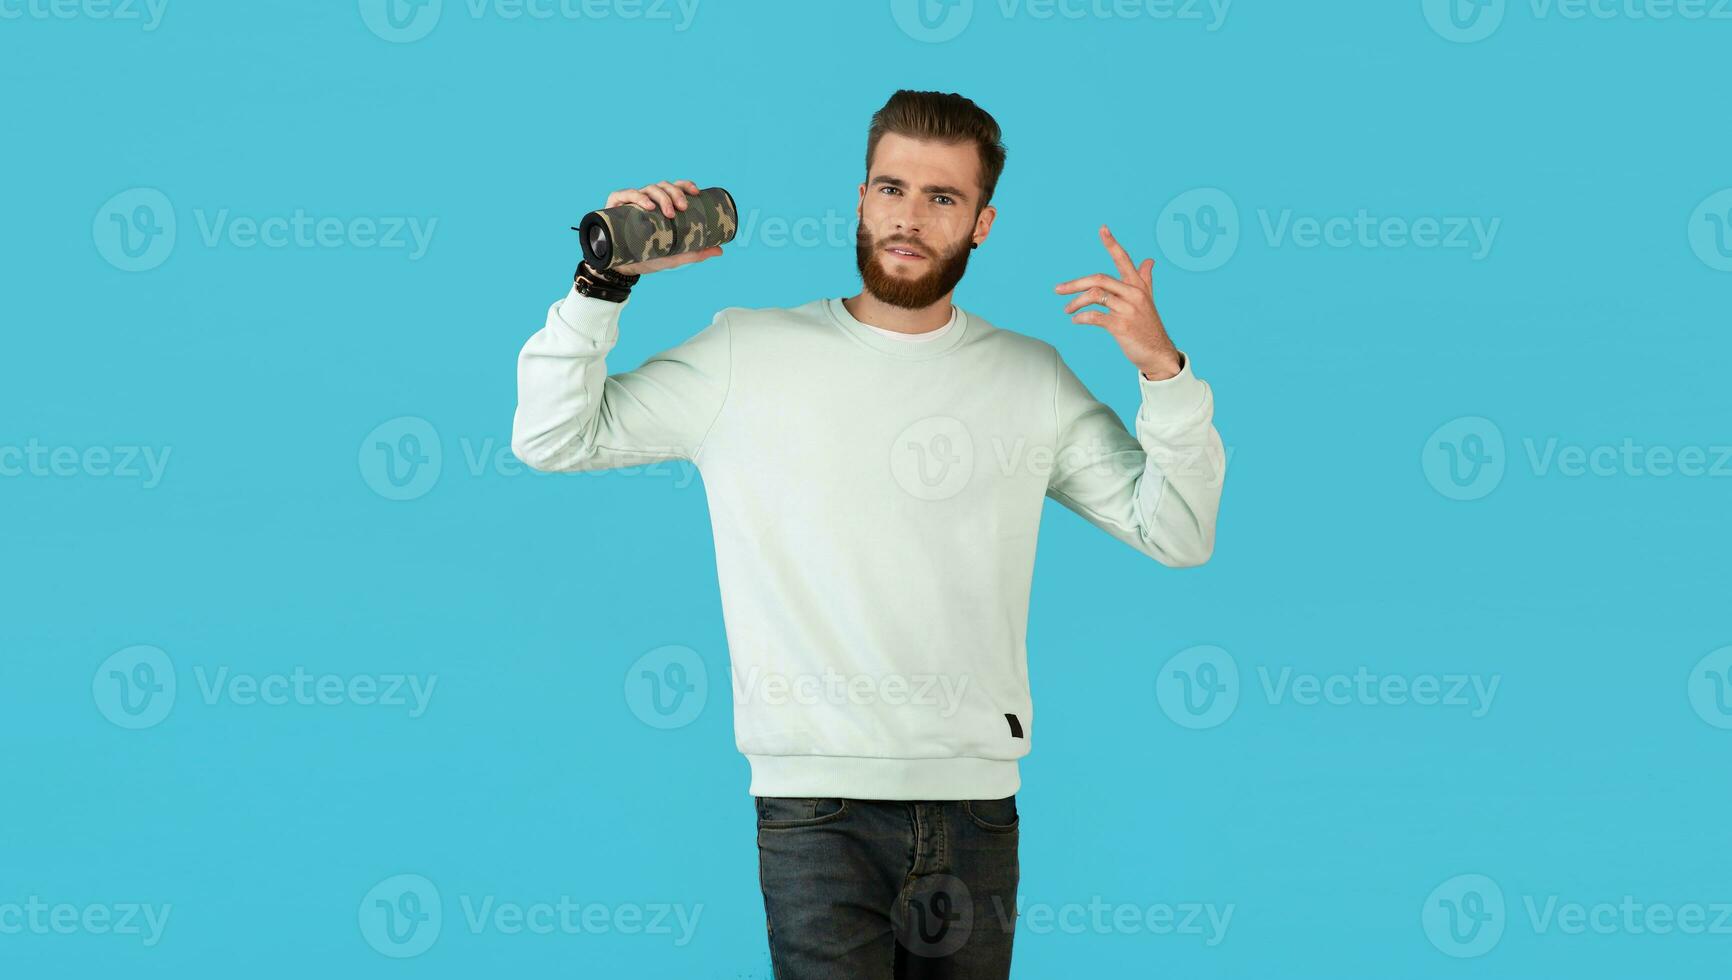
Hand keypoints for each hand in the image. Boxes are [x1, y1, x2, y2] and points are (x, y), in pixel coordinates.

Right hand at [605, 179, 724, 275]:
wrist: (623, 268)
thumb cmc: (648, 257)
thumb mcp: (674, 256)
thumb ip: (695, 253)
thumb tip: (720, 250)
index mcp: (661, 206)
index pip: (674, 188)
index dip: (685, 185)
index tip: (696, 192)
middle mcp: (647, 200)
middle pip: (663, 186)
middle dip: (675, 193)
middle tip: (682, 207)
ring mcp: (631, 202)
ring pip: (648, 188)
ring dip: (661, 196)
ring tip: (668, 212)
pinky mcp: (615, 206)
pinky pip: (625, 194)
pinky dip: (637, 196)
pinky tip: (647, 205)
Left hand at [1054, 225, 1182, 379]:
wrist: (1158, 353)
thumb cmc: (1148, 327)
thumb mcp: (1148, 300)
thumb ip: (1145, 279)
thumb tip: (1149, 260)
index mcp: (1138, 286)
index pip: (1123, 259)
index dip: (1112, 244)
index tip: (1102, 228)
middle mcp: (1133, 294)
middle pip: (1099, 279)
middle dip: (1075, 284)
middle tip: (1058, 289)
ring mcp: (1128, 309)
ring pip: (1094, 296)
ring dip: (1076, 303)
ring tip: (1068, 311)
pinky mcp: (1121, 326)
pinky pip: (1095, 316)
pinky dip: (1081, 318)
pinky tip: (1076, 321)